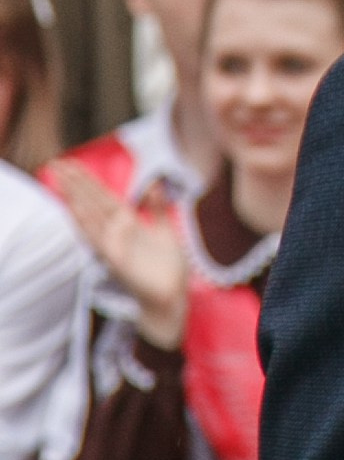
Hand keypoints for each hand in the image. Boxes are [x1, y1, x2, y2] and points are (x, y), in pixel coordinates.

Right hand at [48, 166, 188, 348]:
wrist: (171, 296)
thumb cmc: (167, 267)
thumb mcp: (164, 230)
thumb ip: (157, 208)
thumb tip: (155, 184)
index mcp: (127, 223)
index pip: (103, 196)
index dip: (88, 180)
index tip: (72, 164)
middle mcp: (117, 232)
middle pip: (93, 202)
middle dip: (76, 183)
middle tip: (56, 164)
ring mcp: (114, 245)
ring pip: (91, 217)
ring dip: (76, 198)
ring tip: (60, 180)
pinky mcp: (116, 260)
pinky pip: (99, 240)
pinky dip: (88, 225)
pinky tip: (77, 211)